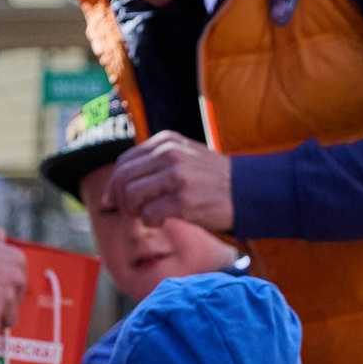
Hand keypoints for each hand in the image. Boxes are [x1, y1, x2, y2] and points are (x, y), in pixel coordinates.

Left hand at [103, 132, 236, 242]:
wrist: (248, 190)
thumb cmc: (213, 179)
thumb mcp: (185, 156)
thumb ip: (154, 162)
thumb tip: (116, 186)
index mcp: (166, 141)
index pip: (124, 161)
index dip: (114, 184)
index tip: (115, 201)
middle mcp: (169, 154)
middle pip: (123, 179)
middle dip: (121, 200)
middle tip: (132, 211)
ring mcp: (177, 177)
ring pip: (131, 196)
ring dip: (134, 212)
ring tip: (148, 215)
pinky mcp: (184, 201)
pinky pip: (148, 215)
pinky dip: (150, 222)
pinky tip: (162, 220)